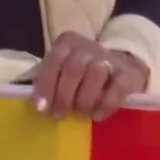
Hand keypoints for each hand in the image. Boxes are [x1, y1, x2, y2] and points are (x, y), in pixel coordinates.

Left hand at [31, 32, 149, 119]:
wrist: (121, 67)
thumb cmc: (82, 75)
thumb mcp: (61, 70)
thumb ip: (47, 80)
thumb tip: (31, 101)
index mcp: (68, 43)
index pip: (55, 59)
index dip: (46, 85)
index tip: (41, 108)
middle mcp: (88, 47)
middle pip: (74, 67)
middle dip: (64, 95)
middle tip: (60, 115)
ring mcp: (109, 59)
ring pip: (95, 72)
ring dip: (84, 98)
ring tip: (81, 114)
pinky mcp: (128, 74)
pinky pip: (118, 87)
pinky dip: (106, 103)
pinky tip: (97, 115)